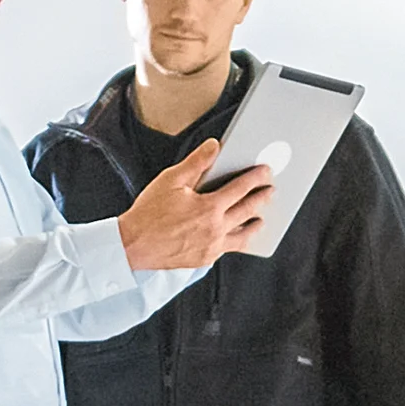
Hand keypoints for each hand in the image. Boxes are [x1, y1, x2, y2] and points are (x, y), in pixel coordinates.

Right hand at [116, 140, 271, 269]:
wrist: (133, 246)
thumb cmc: (149, 212)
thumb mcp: (171, 180)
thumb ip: (197, 162)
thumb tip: (215, 146)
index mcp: (209, 207)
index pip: (241, 189)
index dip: (256, 178)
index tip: (266, 172)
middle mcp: (215, 229)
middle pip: (248, 211)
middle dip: (262, 198)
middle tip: (271, 191)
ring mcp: (212, 247)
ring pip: (243, 236)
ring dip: (255, 225)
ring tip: (261, 219)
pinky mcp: (205, 259)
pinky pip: (228, 249)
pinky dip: (236, 240)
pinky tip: (236, 236)